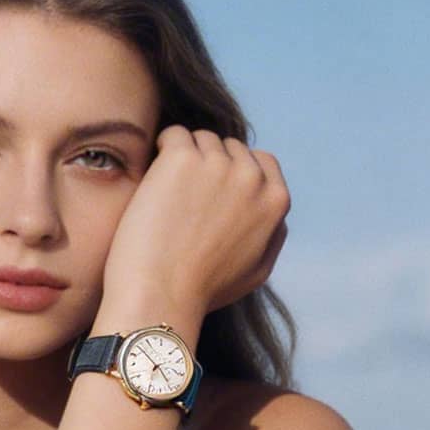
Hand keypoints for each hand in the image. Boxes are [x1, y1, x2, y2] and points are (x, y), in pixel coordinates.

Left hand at [101, 126, 289, 315]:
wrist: (161, 294)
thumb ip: (273, 235)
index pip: (262, 162)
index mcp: (275, 201)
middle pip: (230, 147)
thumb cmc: (203, 291)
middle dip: (209, 164)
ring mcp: (217, 164)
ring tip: (167, 195)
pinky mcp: (182, 158)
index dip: (235, 171)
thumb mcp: (257, 271)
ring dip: (184, 157)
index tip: (212, 190)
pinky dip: (162, 149)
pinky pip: (173, 135)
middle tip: (184, 198)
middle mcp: (251, 177)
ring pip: (201, 139)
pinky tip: (154, 178)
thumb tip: (276, 213)